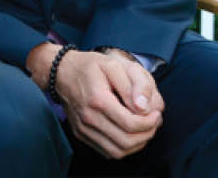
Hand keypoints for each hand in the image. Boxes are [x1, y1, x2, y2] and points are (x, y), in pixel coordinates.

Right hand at [48, 46, 162, 158]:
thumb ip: (134, 84)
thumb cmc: (89, 66)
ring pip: (118, 151)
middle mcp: (88, 117)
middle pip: (126, 141)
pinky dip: (123, 147)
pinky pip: (107, 151)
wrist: (61, 72)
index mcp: (98, 99)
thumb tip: (144, 108)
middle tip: (153, 121)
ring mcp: (83, 128)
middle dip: (147, 134)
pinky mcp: (81, 134)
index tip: (156, 113)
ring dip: (137, 144)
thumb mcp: (114, 64)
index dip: (150, 123)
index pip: (131, 124)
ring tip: (143, 128)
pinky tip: (128, 133)